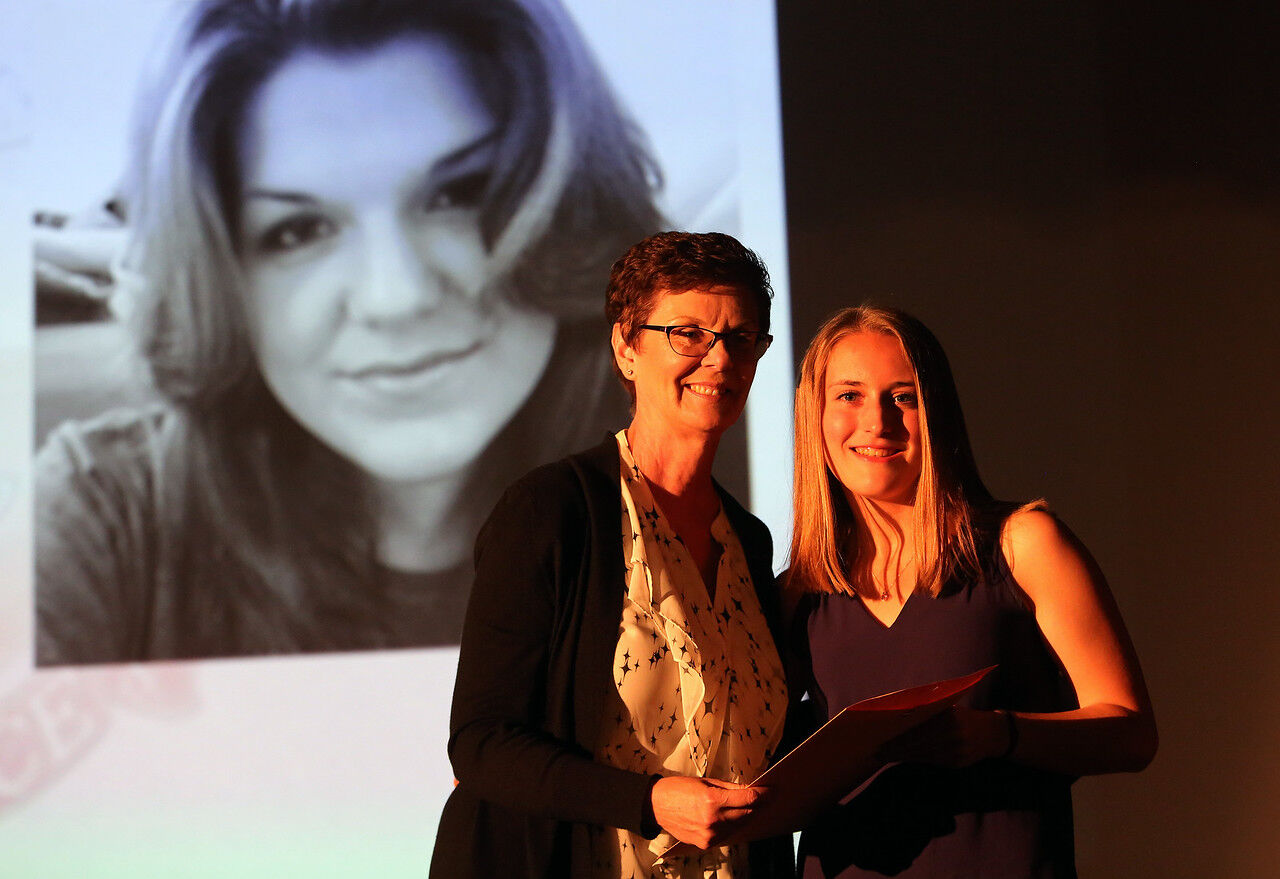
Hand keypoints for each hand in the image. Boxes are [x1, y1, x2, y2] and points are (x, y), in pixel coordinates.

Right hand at [649, 776, 763, 848]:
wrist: (656, 806)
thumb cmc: (679, 789)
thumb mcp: (706, 782)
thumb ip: (730, 788)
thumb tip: (750, 789)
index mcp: (712, 800)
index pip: (748, 799)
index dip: (763, 795)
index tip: (771, 791)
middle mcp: (713, 820)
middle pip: (747, 814)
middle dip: (758, 805)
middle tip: (765, 797)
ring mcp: (709, 834)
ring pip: (739, 826)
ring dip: (746, 816)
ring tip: (750, 806)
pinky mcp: (705, 843)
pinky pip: (726, 834)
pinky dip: (732, 826)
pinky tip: (733, 817)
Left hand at [877, 706, 1009, 767]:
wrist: (993, 733)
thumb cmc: (963, 717)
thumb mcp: (948, 709)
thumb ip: (927, 711)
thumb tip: (897, 713)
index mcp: (947, 718)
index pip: (916, 729)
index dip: (897, 736)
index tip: (880, 739)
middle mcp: (951, 735)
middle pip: (916, 744)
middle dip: (895, 749)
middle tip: (876, 751)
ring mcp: (955, 751)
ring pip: (922, 755)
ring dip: (901, 756)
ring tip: (884, 756)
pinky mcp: (957, 763)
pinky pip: (931, 762)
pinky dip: (914, 760)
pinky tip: (902, 758)